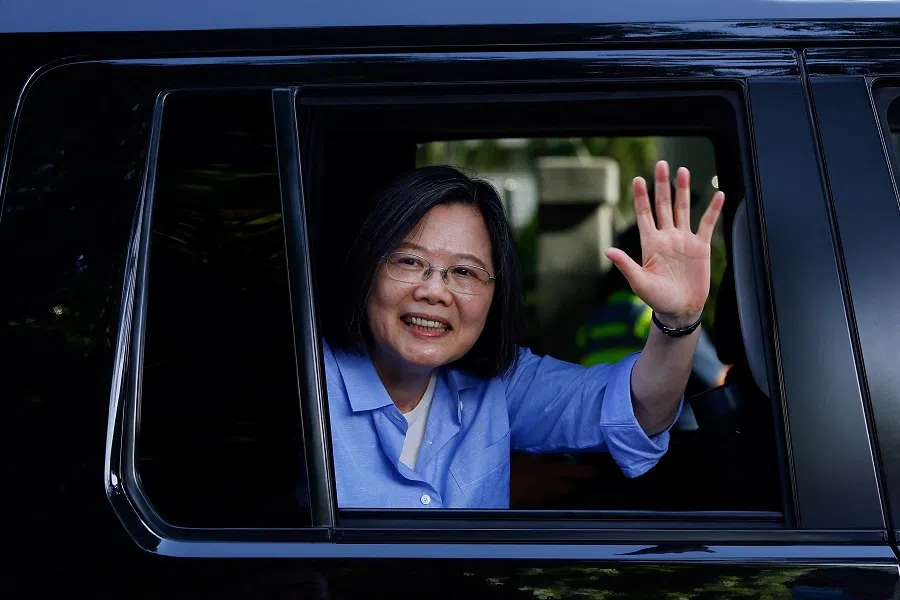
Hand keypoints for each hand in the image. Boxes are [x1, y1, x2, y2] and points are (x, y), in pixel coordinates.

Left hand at [604, 161, 724, 327]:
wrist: (680, 309)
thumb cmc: (657, 298)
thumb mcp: (639, 282)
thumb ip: (625, 265)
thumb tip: (607, 251)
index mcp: (650, 243)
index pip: (644, 214)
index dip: (641, 197)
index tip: (638, 179)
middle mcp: (666, 237)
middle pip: (664, 205)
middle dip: (662, 185)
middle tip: (662, 164)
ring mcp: (683, 240)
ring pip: (684, 209)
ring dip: (683, 190)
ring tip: (683, 170)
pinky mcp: (701, 247)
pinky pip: (708, 224)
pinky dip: (713, 209)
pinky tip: (718, 194)